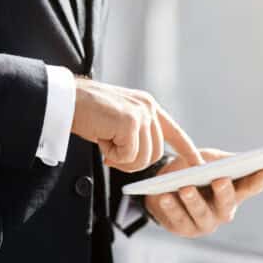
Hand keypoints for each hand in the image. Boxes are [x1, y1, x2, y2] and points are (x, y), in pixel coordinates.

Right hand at [71, 79, 201, 171]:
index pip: (174, 131)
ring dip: (121, 160)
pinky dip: (112, 156)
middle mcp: (148, 107)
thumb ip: (135, 134)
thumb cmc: (86, 112)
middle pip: (156, 154)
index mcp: (147, 106)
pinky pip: (128, 156)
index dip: (186, 149)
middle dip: (133, 162)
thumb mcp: (117, 122)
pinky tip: (101, 140)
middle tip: (112, 155)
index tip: (198, 163)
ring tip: (105, 143)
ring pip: (143, 158)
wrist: (64, 99)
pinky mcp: (130, 122)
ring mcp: (141, 113)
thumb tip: (142, 158)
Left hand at [145, 149, 262, 237]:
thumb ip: (222, 160)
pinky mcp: (184, 229)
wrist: (162, 185)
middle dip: (224, 192)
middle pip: (227, 204)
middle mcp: (222, 211)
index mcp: (234, 192)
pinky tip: (165, 197)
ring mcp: (205, 223)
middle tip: (220, 180)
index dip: (260, 180)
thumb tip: (238, 160)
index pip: (251, 187)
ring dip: (194, 202)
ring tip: (185, 189)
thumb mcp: (208, 159)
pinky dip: (171, 208)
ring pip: (202, 214)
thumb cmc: (191, 170)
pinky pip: (178, 219)